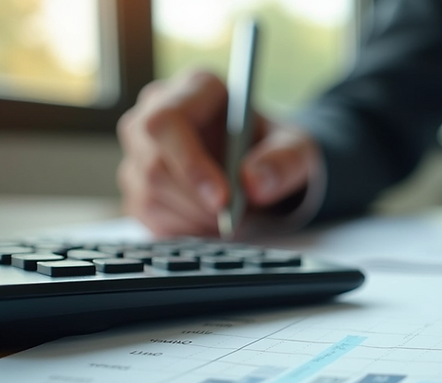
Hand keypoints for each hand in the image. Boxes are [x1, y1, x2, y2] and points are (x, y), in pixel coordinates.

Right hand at [116, 70, 320, 236]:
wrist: (262, 166)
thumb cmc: (275, 147)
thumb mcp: (296, 149)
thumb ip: (284, 161)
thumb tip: (255, 184)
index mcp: (195, 88)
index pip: (168, 123)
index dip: (191, 165)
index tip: (224, 199)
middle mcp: (156, 111)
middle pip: (153, 165)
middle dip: (197, 202)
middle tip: (234, 218)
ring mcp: (140, 149)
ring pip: (148, 195)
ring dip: (193, 219)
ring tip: (229, 217)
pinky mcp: (138, 183)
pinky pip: (147, 216)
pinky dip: (184, 230)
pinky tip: (210, 221)